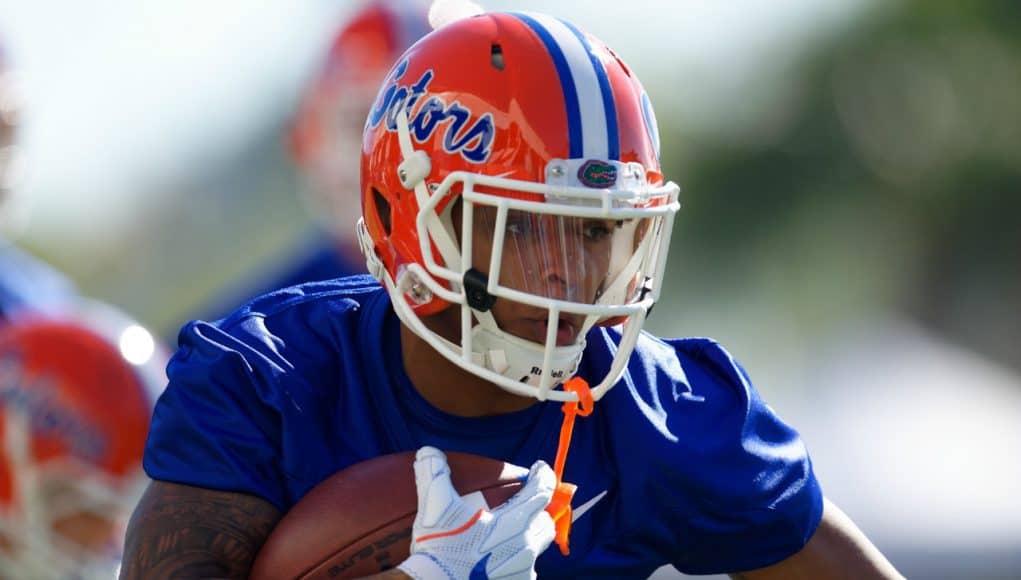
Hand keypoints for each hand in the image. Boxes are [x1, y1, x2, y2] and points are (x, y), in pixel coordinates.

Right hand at [396, 447, 554, 579]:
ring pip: (537, 548)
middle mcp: (525, 545)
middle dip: (538, 510)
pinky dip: (515, 563)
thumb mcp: (434, 507)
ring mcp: (522, 568)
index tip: (539, 469)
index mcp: (514, 520)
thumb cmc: (440, 547)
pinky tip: (498, 562)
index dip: (543, 476)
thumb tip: (428, 452)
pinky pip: (523, 572)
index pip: (542, 491)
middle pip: (545, 522)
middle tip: (523, 505)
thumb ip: (433, 474)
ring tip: (511, 535)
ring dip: (529, 537)